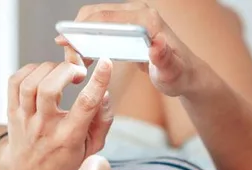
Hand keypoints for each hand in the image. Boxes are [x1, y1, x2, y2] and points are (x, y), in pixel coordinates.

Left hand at [0, 60, 114, 169]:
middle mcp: (45, 127)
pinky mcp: (12, 110)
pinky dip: (31, 69)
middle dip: (68, 70)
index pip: (85, 106)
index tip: (106, 63)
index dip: (98, 81)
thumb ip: (103, 121)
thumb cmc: (64, 156)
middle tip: (79, 72)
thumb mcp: (92, 146)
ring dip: (50, 68)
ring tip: (62, 73)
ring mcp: (25, 118)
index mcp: (69, 137)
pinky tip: (44, 74)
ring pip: (31, 83)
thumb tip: (104, 93)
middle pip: (49, 89)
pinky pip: (15, 81)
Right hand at [55, 2, 204, 96]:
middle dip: (76, 34)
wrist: (185, 75)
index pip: (106, 17)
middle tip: (70, 60)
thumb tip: (156, 43)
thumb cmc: (178, 75)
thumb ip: (163, 59)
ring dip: (79, 36)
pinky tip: (83, 57)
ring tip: (76, 62)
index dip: (81, 28)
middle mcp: (138, 12)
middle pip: (95, 14)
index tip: (65, 44)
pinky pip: (100, 26)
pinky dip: (86, 38)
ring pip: (94, 19)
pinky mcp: (127, 26)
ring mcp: (131, 17)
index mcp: (146, 19)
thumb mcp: (171, 72)